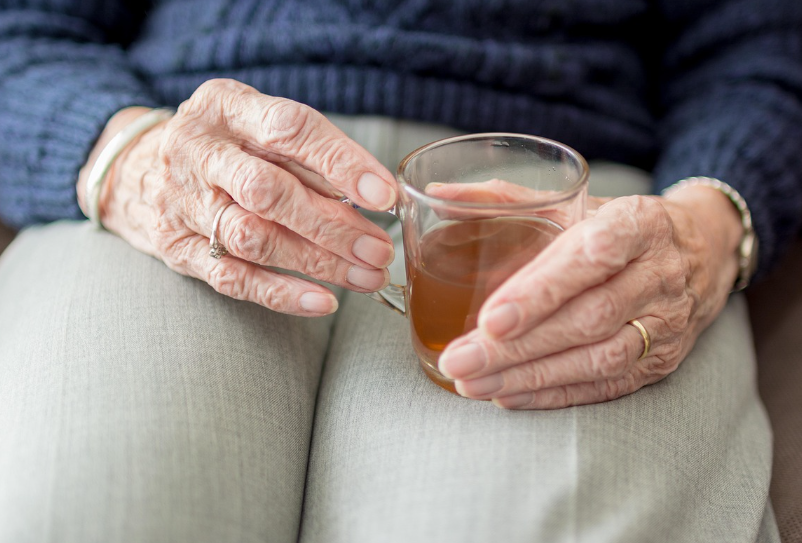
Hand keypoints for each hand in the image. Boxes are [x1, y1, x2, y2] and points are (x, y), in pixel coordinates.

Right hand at [77, 79, 397, 315]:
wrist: (133, 170)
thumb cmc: (222, 146)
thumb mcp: (255, 124)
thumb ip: (307, 154)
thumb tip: (375, 195)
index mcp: (224, 107)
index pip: (289, 129)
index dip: (341, 162)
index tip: (384, 194)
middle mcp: (197, 152)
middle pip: (269, 192)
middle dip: (333, 225)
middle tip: (380, 249)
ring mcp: (182, 204)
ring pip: (254, 239)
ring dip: (317, 262)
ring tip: (367, 276)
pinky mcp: (177, 249)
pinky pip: (232, 278)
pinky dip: (281, 293)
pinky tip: (323, 301)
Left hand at [438, 188, 743, 408]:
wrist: (703, 250)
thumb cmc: (621, 225)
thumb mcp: (578, 201)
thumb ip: (508, 198)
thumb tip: (439, 194)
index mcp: (638, 224)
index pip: (592, 257)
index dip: (542, 290)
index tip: (491, 317)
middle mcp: (658, 275)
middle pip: (588, 318)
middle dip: (518, 346)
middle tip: (461, 359)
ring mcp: (666, 323)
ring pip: (598, 359)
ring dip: (530, 377)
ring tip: (473, 384)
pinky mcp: (662, 361)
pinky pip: (607, 386)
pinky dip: (554, 394)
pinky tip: (509, 396)